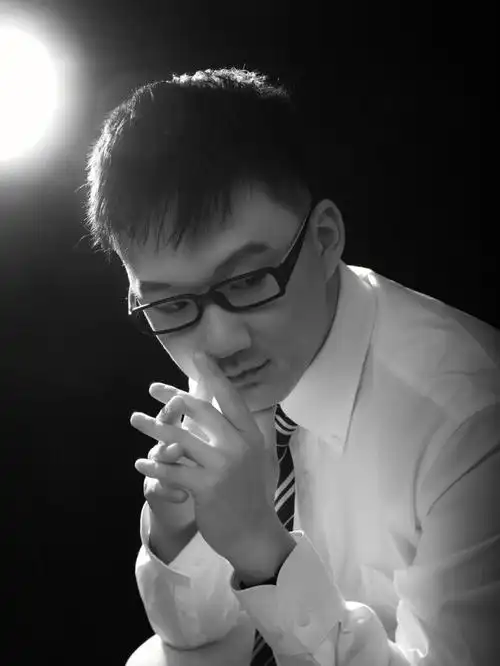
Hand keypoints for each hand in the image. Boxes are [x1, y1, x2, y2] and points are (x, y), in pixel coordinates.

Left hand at [131, 352, 280, 564]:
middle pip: (201, 411)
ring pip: (180, 439)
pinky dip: (154, 467)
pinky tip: (141, 464)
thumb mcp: (253, 456)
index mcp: (250, 435)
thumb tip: (225, 406)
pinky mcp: (206, 488)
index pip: (230, 397)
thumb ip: (239, 432)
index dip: (213, 375)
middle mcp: (238, 446)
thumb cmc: (249, 493)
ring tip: (135, 419)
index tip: (197, 356)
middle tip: (152, 388)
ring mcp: (222, 466)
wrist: (254, 533)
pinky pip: (172, 471)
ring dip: (153, 428)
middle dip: (173, 397)